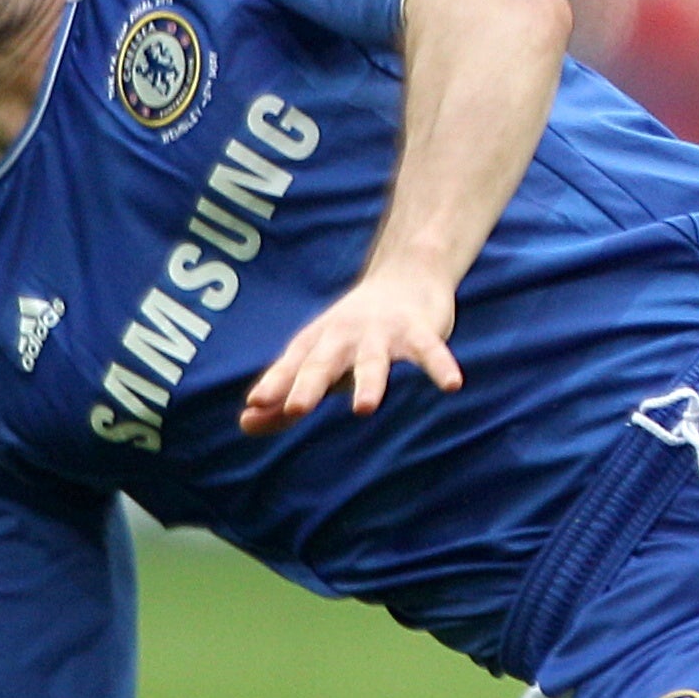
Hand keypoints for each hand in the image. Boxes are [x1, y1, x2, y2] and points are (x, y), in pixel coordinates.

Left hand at [243, 270, 464, 428]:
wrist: (407, 274)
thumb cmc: (353, 332)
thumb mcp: (319, 359)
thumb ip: (284, 395)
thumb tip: (246, 423)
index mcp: (318, 343)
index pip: (292, 366)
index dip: (275, 384)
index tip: (255, 405)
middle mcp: (345, 336)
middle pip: (324, 362)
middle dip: (309, 384)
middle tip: (295, 408)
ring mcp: (383, 332)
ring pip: (374, 360)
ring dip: (368, 382)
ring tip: (363, 408)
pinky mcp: (419, 331)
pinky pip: (430, 351)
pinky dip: (441, 366)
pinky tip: (452, 385)